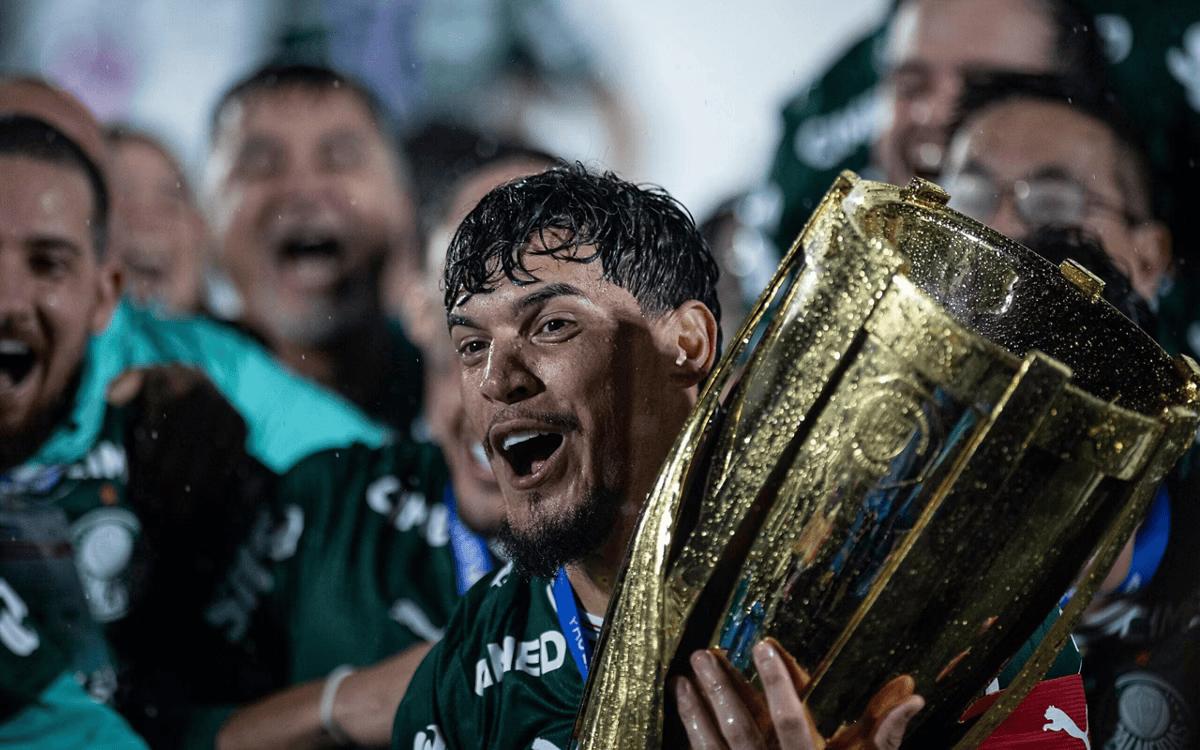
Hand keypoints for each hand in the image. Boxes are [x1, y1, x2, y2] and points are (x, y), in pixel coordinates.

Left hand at [671, 638, 923, 749]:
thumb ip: (887, 735)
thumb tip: (912, 693)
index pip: (790, 721)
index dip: (778, 685)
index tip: (764, 646)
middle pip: (741, 729)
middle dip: (723, 690)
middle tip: (705, 652)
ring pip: (715, 746)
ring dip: (697, 708)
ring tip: (685, 672)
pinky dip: (692, 728)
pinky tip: (682, 698)